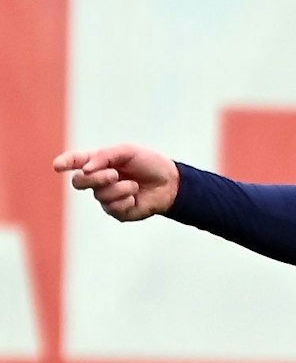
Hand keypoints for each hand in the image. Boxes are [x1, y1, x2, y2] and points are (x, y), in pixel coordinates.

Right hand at [52, 144, 179, 220]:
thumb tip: (85, 168)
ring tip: (134, 185)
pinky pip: (112, 208)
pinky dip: (125, 200)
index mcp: (98, 162)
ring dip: (119, 189)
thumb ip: (104, 155)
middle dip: (95, 178)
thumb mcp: (128, 151)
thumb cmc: (149, 164)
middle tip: (114, 174)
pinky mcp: (117, 212)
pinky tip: (135, 197)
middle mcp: (98, 180)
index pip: (75, 162)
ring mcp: (106, 197)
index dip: (65, 163)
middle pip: (79, 182)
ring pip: (99, 195)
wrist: (171, 183)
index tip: (57, 165)